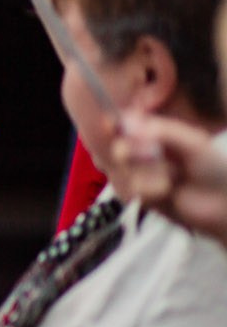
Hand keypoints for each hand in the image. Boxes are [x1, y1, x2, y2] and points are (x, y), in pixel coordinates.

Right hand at [112, 112, 226, 247]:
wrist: (222, 204)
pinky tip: (169, 191)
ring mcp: (139, 175)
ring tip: (174, 176)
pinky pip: (134, 189)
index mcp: (154, 134)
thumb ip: (162, 131)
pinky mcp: (140, 196)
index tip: (110, 125)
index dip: (114, 125)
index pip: (124, 125)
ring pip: (124, 169)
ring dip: (152, 172)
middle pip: (117, 146)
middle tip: (152, 152)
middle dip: (133, 150)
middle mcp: (142, 153)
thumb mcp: (193, 141)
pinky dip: (154, 189)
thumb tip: (129, 123)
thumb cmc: (213, 168)